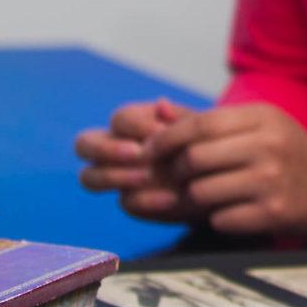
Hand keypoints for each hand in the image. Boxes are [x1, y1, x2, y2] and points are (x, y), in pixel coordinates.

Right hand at [74, 98, 196, 222]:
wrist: (222, 176)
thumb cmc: (206, 143)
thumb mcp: (199, 126)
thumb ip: (179, 117)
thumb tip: (162, 104)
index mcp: (133, 122)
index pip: (118, 119)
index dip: (135, 125)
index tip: (162, 132)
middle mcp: (115, 147)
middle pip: (84, 144)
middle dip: (106, 149)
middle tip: (137, 154)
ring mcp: (118, 177)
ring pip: (89, 177)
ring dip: (114, 176)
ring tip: (147, 176)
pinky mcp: (131, 202)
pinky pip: (124, 202)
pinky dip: (146, 200)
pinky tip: (170, 198)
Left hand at [144, 102, 306, 236]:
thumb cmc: (285, 152)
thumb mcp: (255, 125)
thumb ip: (206, 120)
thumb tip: (159, 108)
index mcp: (261, 118)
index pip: (199, 124)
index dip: (167, 138)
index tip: (150, 150)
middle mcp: (267, 146)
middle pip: (194, 158)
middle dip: (177, 170)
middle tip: (178, 176)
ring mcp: (271, 181)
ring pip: (202, 191)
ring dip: (193, 197)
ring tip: (203, 194)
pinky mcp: (273, 213)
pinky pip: (220, 219)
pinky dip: (216, 217)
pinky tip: (229, 211)